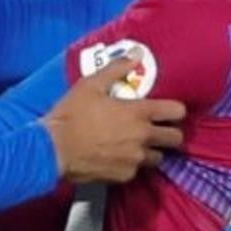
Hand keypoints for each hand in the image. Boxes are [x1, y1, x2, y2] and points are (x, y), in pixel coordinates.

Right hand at [43, 51, 184, 183]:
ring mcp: (135, 159)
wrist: (53, 150)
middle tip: (157, 129)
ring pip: (159, 157)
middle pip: (175, 138)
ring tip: (137, 145)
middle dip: (170, 133)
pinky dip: (132, 164)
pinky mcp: (125, 176)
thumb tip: (137, 54)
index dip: (176, 110)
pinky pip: (137, 170)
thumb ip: (117, 68)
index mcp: (138, 113)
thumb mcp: (91, 85)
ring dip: (152, 150)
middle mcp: (143, 137)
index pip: (176, 111)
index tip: (168, 110)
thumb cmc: (71, 114)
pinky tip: (117, 157)